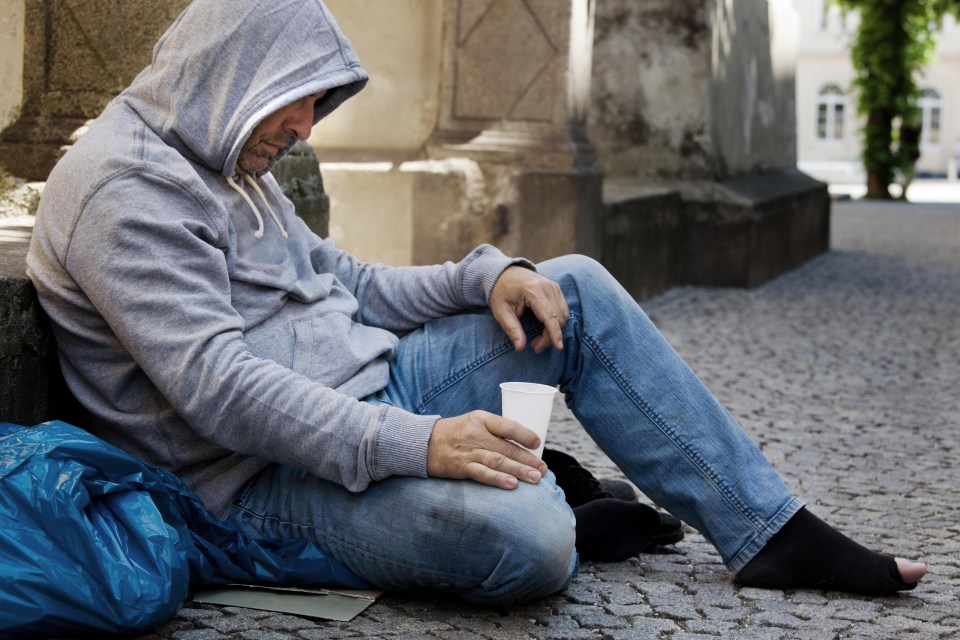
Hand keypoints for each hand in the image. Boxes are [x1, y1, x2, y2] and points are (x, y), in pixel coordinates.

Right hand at [427, 411, 547, 488]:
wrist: (423, 443)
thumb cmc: (455, 433)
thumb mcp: (474, 422)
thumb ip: (495, 430)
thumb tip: (525, 444)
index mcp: (481, 419)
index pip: (507, 425)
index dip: (524, 434)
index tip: (538, 444)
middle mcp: (476, 434)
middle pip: (507, 448)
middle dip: (528, 460)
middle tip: (544, 470)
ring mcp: (468, 451)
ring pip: (498, 461)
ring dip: (519, 471)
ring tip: (535, 478)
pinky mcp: (461, 466)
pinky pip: (482, 473)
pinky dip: (497, 479)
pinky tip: (511, 484)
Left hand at [489, 266, 568, 352]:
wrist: (503, 272)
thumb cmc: (500, 292)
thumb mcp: (500, 311)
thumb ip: (511, 329)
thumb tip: (520, 347)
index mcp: (533, 290)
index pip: (549, 315)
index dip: (554, 333)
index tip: (558, 347)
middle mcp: (547, 286)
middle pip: (559, 317)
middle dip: (551, 336)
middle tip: (535, 346)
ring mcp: (554, 286)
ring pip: (564, 314)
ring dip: (555, 330)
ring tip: (538, 339)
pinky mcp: (556, 288)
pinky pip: (563, 309)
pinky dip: (557, 322)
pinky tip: (544, 328)